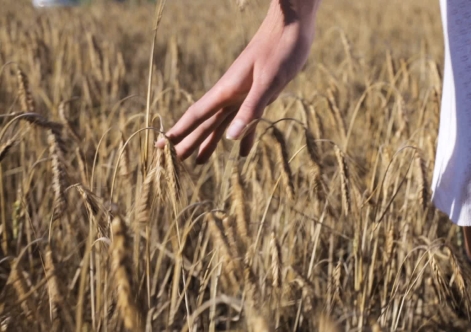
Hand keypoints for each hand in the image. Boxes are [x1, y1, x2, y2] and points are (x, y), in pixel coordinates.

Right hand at [156, 3, 316, 161]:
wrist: (293, 26)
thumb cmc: (280, 49)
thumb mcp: (269, 81)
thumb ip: (251, 109)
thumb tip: (230, 138)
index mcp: (227, 90)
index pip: (196, 115)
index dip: (178, 131)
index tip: (161, 146)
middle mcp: (231, 93)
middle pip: (205, 123)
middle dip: (188, 141)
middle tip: (173, 162)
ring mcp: (244, 94)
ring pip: (222, 123)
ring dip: (210, 142)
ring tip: (199, 161)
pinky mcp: (259, 94)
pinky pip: (246, 120)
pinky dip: (244, 137)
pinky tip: (242, 153)